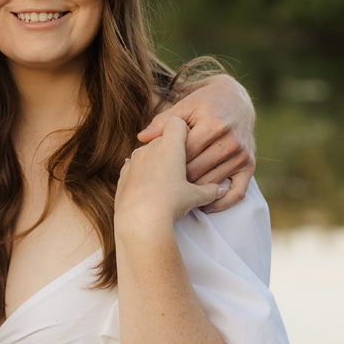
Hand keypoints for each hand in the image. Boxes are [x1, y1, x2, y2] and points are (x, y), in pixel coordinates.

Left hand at [115, 117, 225, 237]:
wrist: (138, 221)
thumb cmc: (169, 203)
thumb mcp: (194, 196)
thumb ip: (209, 190)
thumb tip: (219, 190)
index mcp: (170, 147)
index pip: (177, 123)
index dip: (185, 130)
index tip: (189, 144)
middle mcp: (151, 148)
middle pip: (163, 137)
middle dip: (173, 148)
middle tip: (183, 167)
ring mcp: (135, 159)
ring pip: (148, 150)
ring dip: (158, 159)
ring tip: (168, 179)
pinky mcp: (124, 172)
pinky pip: (136, 164)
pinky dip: (144, 170)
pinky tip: (151, 185)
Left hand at [137, 73, 254, 212]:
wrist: (237, 99)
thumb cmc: (205, 102)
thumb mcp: (185, 105)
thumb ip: (163, 121)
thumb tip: (142, 137)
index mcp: (213, 125)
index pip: (184, 153)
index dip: (168, 162)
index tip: (157, 167)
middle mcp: (230, 141)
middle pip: (196, 171)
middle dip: (178, 178)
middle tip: (164, 184)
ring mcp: (241, 155)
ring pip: (212, 183)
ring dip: (194, 190)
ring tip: (178, 193)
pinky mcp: (249, 165)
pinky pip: (237, 192)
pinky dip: (221, 203)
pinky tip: (205, 206)